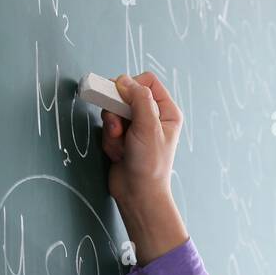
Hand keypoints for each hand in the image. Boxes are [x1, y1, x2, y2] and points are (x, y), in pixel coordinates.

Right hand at [101, 72, 188, 263]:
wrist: (138, 194)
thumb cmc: (150, 165)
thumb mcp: (148, 127)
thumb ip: (138, 99)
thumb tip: (124, 80)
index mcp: (167, 111)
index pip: (147, 81)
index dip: (131, 85)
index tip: (120, 96)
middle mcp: (152, 117)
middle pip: (126, 94)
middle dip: (117, 111)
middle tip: (118, 127)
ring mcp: (136, 128)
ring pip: (114, 111)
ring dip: (112, 128)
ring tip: (120, 146)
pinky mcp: (122, 138)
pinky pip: (108, 127)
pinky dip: (109, 140)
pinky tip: (118, 154)